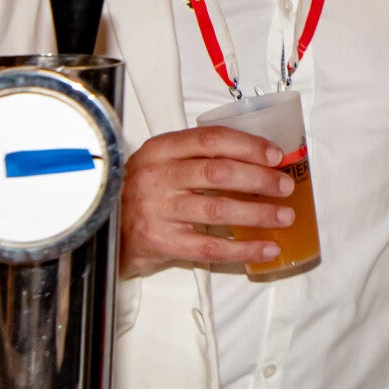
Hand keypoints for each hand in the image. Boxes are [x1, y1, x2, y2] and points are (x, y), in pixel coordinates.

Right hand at [117, 125, 295, 280]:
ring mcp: (158, 211)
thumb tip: (259, 160)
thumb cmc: (144, 192)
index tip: (275, 154)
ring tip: (285, 216)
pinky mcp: (161, 243)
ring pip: (218, 210)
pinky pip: (210, 248)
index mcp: (160, 150)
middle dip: (259, 179)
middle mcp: (157, 177)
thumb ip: (198, 157)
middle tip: (285, 186)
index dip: (247, 145)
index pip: (210, 140)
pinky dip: (243, 249)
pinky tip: (266, 248)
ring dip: (258, 213)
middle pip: (218, 173)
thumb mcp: (162, 163)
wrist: (103, 230)